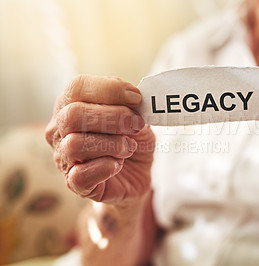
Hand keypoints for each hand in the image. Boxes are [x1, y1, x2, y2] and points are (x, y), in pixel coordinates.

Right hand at [45, 75, 154, 206]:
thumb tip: (134, 99)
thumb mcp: (138, 119)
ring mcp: (63, 157)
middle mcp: (60, 129)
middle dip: (113, 117)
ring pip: (75, 145)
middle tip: (136, 125)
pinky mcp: (74, 183)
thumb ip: (134, 107)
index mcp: (72, 104)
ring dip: (112, 144)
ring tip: (129, 147)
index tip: (136, 98)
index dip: (109, 90)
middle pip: (73, 115)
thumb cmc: (132, 141)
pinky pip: (80, 175)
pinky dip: (105, 167)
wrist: (136, 176)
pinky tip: (118, 164)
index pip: (77, 87)